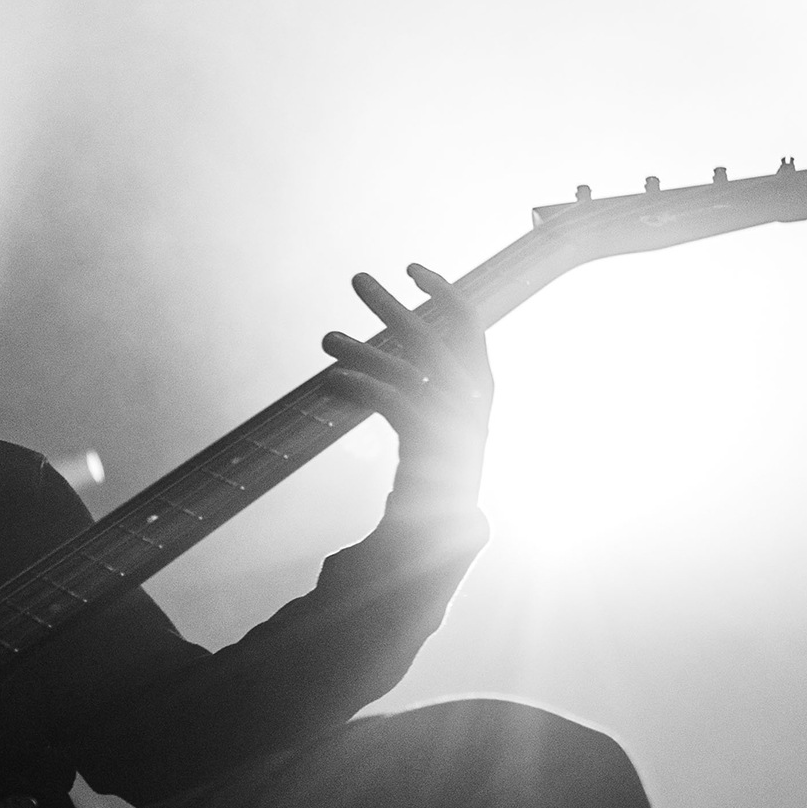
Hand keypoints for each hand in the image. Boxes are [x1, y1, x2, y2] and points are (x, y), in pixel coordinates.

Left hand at [321, 264, 492, 511]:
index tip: (414, 269)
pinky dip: (360, 383)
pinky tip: (332, 379)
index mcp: (480, 389)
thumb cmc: (432, 479)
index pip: (470, 325)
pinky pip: (392, 400)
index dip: (444, 292)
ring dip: (362, 348)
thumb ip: (426, 386)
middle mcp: (472, 402)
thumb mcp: (436, 423)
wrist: (438, 538)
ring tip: (326, 338)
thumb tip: (399, 353)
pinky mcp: (429, 445)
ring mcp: (453, 423)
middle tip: (356, 278)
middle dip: (392, 304)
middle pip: (431, 337)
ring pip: (405, 368)